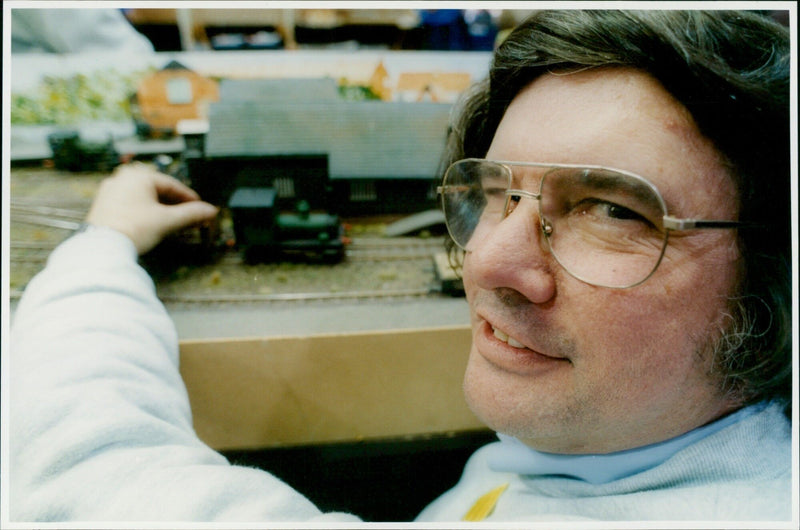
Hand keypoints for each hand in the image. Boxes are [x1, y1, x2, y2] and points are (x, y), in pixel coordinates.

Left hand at [85, 163, 217, 254]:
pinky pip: (131, 205)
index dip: (189, 198)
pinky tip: (154, 224)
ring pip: (144, 199)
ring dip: (162, 210)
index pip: (171, 185)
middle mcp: (122, 179)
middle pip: (157, 192)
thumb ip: (191, 214)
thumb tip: (210, 211)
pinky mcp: (104, 206)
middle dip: (175, 206)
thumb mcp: (167, 220)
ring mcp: (110, 192)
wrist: (102, 247)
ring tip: (175, 223)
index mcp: (137, 175)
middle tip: (190, 217)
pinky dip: (146, 213)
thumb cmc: (132, 229)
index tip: (199, 207)